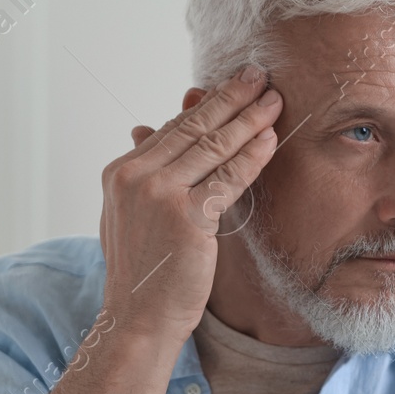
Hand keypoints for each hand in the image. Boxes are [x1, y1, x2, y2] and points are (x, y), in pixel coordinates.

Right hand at [97, 65, 281, 340]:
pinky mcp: (186, 216)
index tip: (231, 87)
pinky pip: (228, 177)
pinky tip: (271, 139)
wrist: (137, 318)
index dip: (205, 106)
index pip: (172, 130)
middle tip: (259, 75)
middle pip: (193, 128)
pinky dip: (252, 156)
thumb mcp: (135, 218)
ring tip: (274, 99)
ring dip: (248, 119)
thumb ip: (148, 179)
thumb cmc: (144, 274)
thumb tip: (152, 131)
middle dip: (230, 98)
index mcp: (120, 172)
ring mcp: (158, 194)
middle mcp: (134, 176)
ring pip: (212, 147)